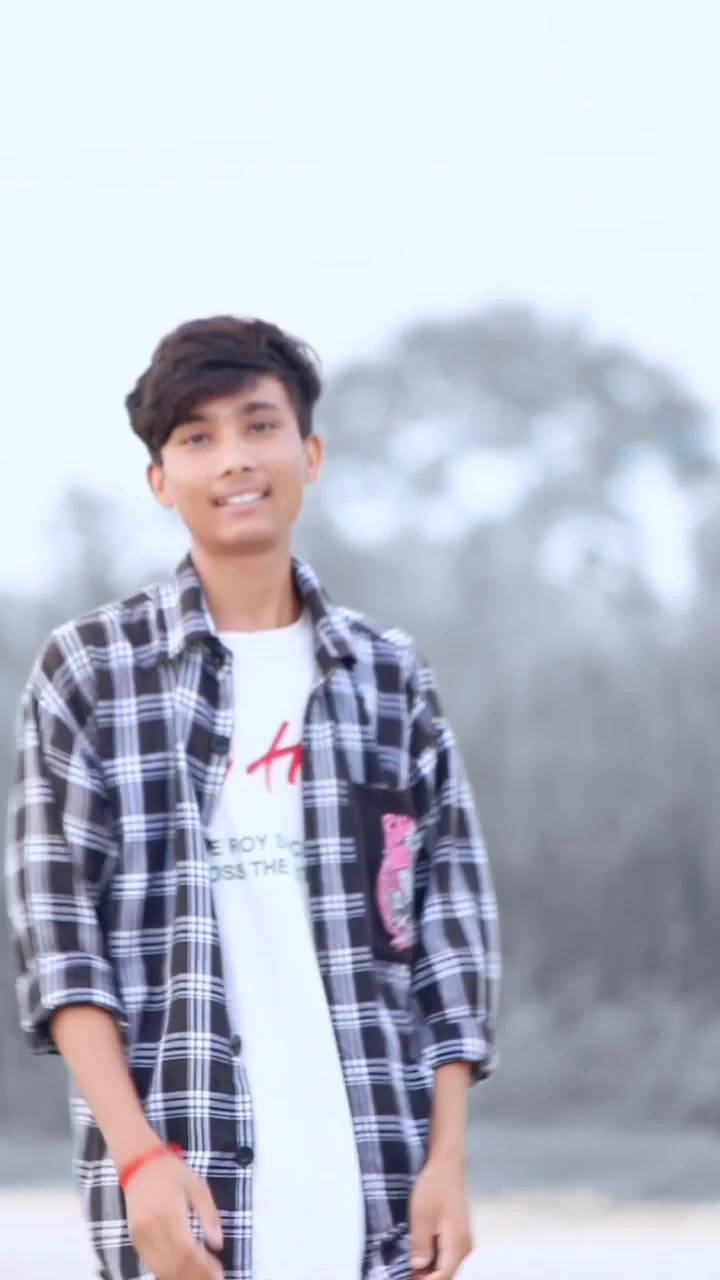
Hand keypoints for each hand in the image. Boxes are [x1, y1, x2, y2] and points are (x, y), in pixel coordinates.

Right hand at [125, 1150, 223, 1278]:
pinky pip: (151, 1264)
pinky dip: (167, 1273)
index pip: (188, 1250)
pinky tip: (181, 1275)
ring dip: (182, 1278)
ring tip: (201, 1279)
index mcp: (169, 1213)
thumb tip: (218, 1245)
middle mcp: (152, 1229)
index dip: (204, 1267)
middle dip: (195, 1276)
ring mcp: (140, 1237)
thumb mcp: (198, 1186)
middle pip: (175, 1264)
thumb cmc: (173, 1173)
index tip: (220, 1273)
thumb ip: (209, 1215)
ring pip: (162, 1268)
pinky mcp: (135, 1240)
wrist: (140, 1162)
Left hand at [409, 1153, 472, 1279]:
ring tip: (405, 1267)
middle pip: (445, 1275)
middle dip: (425, 1277)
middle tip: (401, 1272)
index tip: (402, 1277)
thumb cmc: (434, 1187)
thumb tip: (417, 1268)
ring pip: (444, 1268)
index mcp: (458, 1247)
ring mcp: (461, 1243)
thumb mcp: (422, 1216)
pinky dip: (430, 1262)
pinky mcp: (456, 1237)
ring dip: (427, 1271)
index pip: (442, 1278)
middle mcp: (464, 1250)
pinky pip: (444, 1257)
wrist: (446, 1164)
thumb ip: (420, 1246)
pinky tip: (415, 1257)